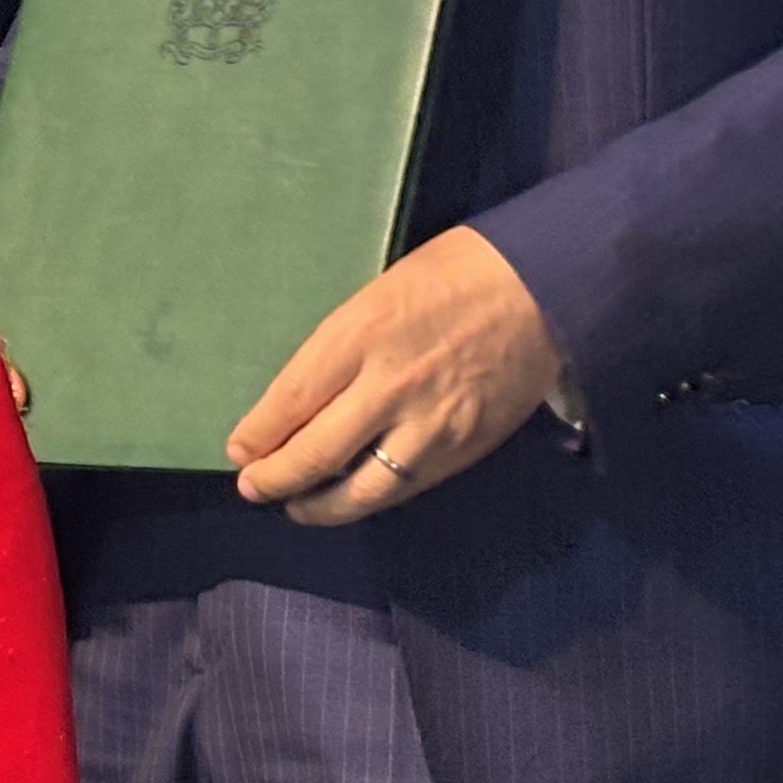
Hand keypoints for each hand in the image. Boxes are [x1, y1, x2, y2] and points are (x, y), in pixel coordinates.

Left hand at [224, 223, 566, 527]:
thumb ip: (342, 347)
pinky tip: (352, 496)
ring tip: (298, 506)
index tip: (240, 450)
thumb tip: (301, 397)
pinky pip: (402, 488)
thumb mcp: (380, 293)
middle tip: (255, 485)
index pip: (291, 400)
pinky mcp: (460, 451)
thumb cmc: (454, 276)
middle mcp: (389, 385)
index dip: (259, 434)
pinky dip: (369, 499)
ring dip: (317, 505)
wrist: (543, 290)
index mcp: (361, 332)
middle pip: (314, 453)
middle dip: (275, 478)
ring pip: (358, 489)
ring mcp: (428, 425)